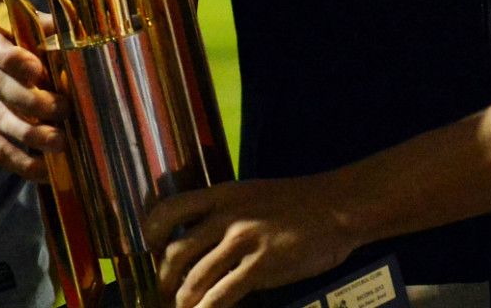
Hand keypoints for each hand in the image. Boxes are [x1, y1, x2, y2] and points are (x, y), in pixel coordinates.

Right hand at [0, 5, 64, 180]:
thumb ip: (33, 22)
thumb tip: (75, 27)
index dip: (18, 61)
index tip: (39, 70)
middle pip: (0, 87)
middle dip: (34, 101)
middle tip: (65, 109)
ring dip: (30, 134)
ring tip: (59, 143)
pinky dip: (17, 160)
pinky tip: (42, 171)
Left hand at [145, 174, 356, 307]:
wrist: (339, 206)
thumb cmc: (300, 204)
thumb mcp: (255, 194)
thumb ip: (227, 212)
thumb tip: (201, 238)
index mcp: (224, 194)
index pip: (169, 210)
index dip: (152, 234)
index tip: (151, 251)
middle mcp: (228, 215)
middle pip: (176, 252)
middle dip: (164, 279)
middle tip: (164, 292)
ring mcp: (244, 240)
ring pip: (194, 278)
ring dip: (183, 300)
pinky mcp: (261, 265)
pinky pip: (222, 294)